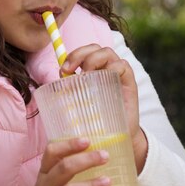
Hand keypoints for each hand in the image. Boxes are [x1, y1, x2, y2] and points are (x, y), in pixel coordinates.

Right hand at [14, 137, 110, 185]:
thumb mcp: (48, 183)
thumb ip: (64, 171)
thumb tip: (95, 156)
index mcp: (43, 175)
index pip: (51, 153)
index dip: (69, 145)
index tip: (87, 140)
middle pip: (64, 169)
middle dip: (86, 160)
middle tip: (105, 156)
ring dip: (91, 185)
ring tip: (108, 181)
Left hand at [61, 44, 147, 172]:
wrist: (115, 138)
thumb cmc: (94, 119)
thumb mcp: (79, 103)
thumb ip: (70, 91)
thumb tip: (54, 85)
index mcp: (93, 70)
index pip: (84, 52)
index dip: (73, 54)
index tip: (63, 70)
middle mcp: (105, 68)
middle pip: (94, 48)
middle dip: (79, 54)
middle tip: (69, 70)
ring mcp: (118, 74)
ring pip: (107, 52)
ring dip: (93, 59)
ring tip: (84, 76)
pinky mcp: (129, 82)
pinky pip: (123, 65)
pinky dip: (112, 67)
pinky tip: (102, 78)